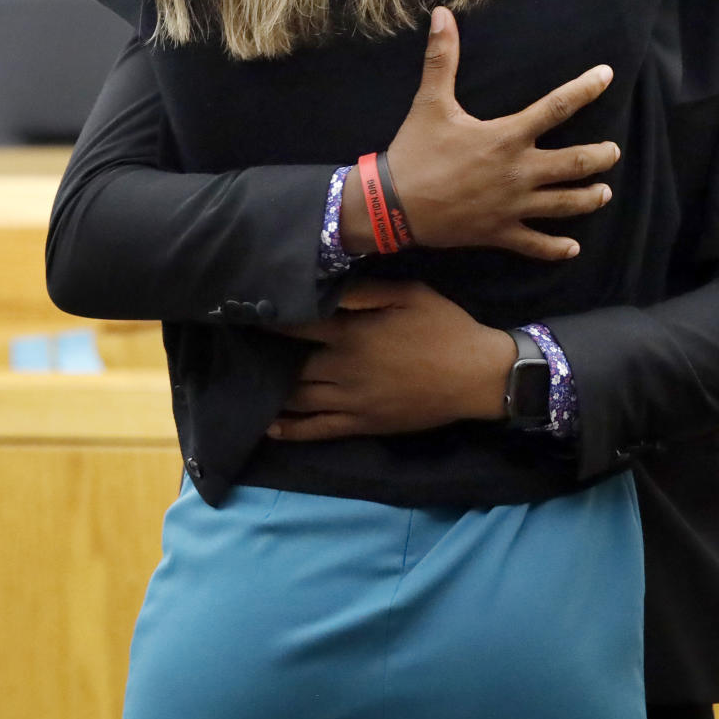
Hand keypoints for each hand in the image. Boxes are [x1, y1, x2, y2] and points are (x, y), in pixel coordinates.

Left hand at [267, 280, 513, 441]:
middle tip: (242, 351)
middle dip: (266, 357)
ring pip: (298, 398)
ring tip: (249, 383)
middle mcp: (344, 369)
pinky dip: (291, 429)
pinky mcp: (362, 424)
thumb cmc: (445, 328)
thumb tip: (329, 288)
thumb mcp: (410, 295)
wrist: (477, 376)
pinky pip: (317, 429)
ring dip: (272, 391)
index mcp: (354, 334)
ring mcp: (351, 401)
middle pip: (292, 364)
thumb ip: (366, 291)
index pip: (300, 326)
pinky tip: (270, 426)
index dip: (271, 320)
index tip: (248, 314)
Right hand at [340, 6, 618, 260]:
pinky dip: (555, 248)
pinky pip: (535, 245)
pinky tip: (572, 249)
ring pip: (564, 204)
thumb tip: (442, 14)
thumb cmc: (415, 151)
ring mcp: (512, 206)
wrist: (393, 204)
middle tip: (613, 152)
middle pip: (575, 163)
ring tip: (604, 193)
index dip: (586, 89)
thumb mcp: (430, 102)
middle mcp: (518, 172)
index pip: (557, 107)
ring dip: (588, 199)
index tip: (607, 76)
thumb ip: (441, 58)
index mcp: (507, 137)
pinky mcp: (500, 233)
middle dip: (599, 157)